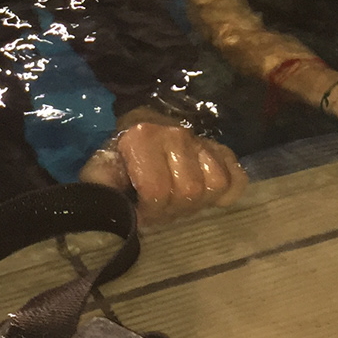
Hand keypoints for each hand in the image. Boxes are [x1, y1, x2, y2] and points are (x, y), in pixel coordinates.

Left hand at [79, 120, 248, 226]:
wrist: (141, 123)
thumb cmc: (120, 154)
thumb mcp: (100, 168)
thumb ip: (100, 187)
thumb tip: (111, 212)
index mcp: (143, 138)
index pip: (157, 190)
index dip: (149, 212)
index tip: (139, 214)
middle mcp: (177, 135)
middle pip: (190, 190)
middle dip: (172, 210)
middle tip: (159, 211)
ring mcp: (202, 141)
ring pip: (216, 183)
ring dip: (198, 202)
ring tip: (179, 204)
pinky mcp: (220, 148)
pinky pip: (237, 177)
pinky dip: (228, 193)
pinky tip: (209, 198)